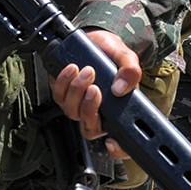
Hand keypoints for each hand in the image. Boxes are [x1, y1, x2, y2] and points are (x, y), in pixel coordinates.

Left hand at [50, 29, 139, 158]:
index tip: (112, 142)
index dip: (117, 149)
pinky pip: (59, 96)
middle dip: (90, 109)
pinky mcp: (64, 94)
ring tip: (86, 71)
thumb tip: (121, 88)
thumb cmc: (111, 53)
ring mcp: (79, 105)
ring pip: (73, 112)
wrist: (95, 40)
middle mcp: (99, 113)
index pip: (120, 142)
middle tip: (95, 89)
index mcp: (118, 111)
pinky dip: (63, 82)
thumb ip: (131, 71)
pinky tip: (71, 69)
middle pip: (90, 128)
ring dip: (77, 92)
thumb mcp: (127, 57)